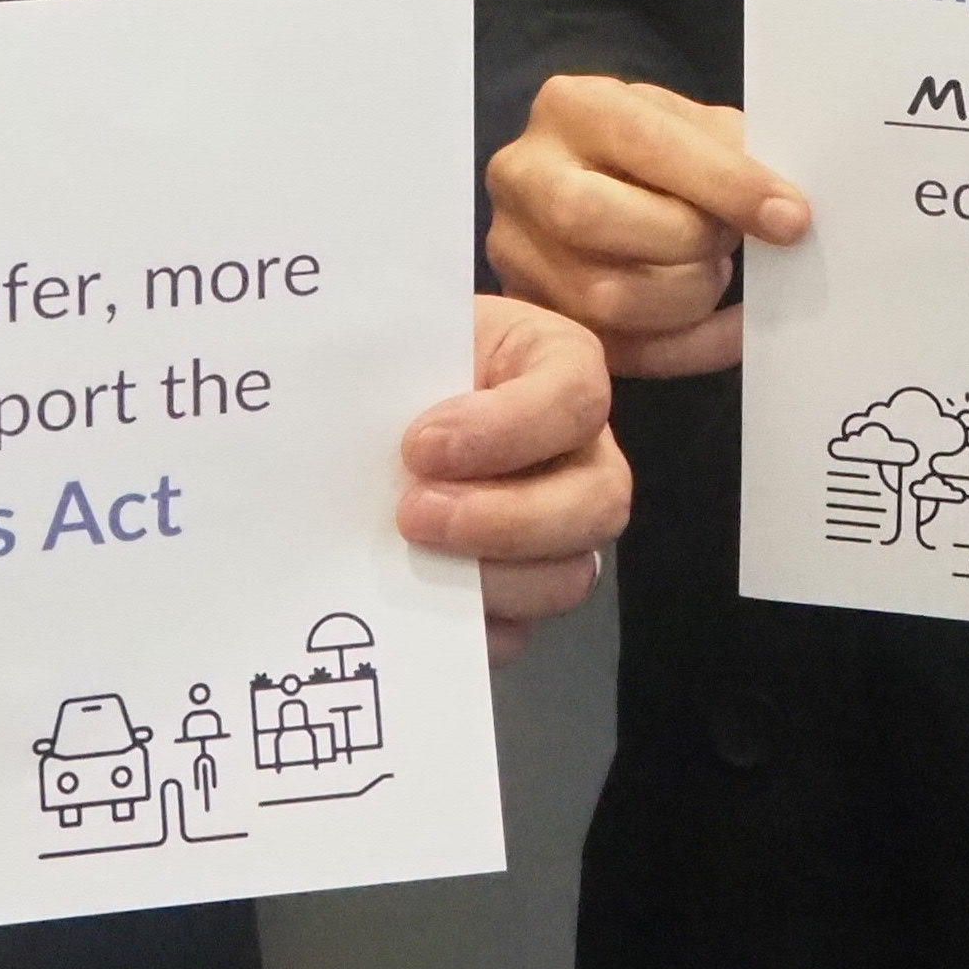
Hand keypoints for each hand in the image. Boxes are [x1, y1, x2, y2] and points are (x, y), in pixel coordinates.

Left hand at [395, 296, 631, 661]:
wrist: (367, 405)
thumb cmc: (396, 360)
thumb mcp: (405, 339)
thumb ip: (402, 363)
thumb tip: (382, 422)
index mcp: (558, 365)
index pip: (577, 397)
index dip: (508, 428)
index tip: (419, 445)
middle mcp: (581, 450)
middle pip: (601, 500)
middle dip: (506, 519)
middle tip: (412, 515)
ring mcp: (562, 526)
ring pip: (571, 573)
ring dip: (491, 578)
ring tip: (410, 559)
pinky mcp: (526, 588)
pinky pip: (525, 629)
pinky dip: (476, 627)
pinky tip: (422, 604)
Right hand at [486, 73, 808, 377]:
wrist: (596, 180)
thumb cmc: (655, 150)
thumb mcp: (687, 123)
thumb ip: (729, 151)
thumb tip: (782, 209)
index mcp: (570, 107)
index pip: (645, 142)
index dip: (724, 182)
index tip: (791, 216)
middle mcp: (524, 174)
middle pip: (594, 218)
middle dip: (688, 240)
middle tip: (731, 241)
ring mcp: (516, 251)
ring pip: (606, 297)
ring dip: (688, 294)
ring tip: (712, 269)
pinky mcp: (537, 314)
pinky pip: (621, 351)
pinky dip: (692, 346)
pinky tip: (730, 328)